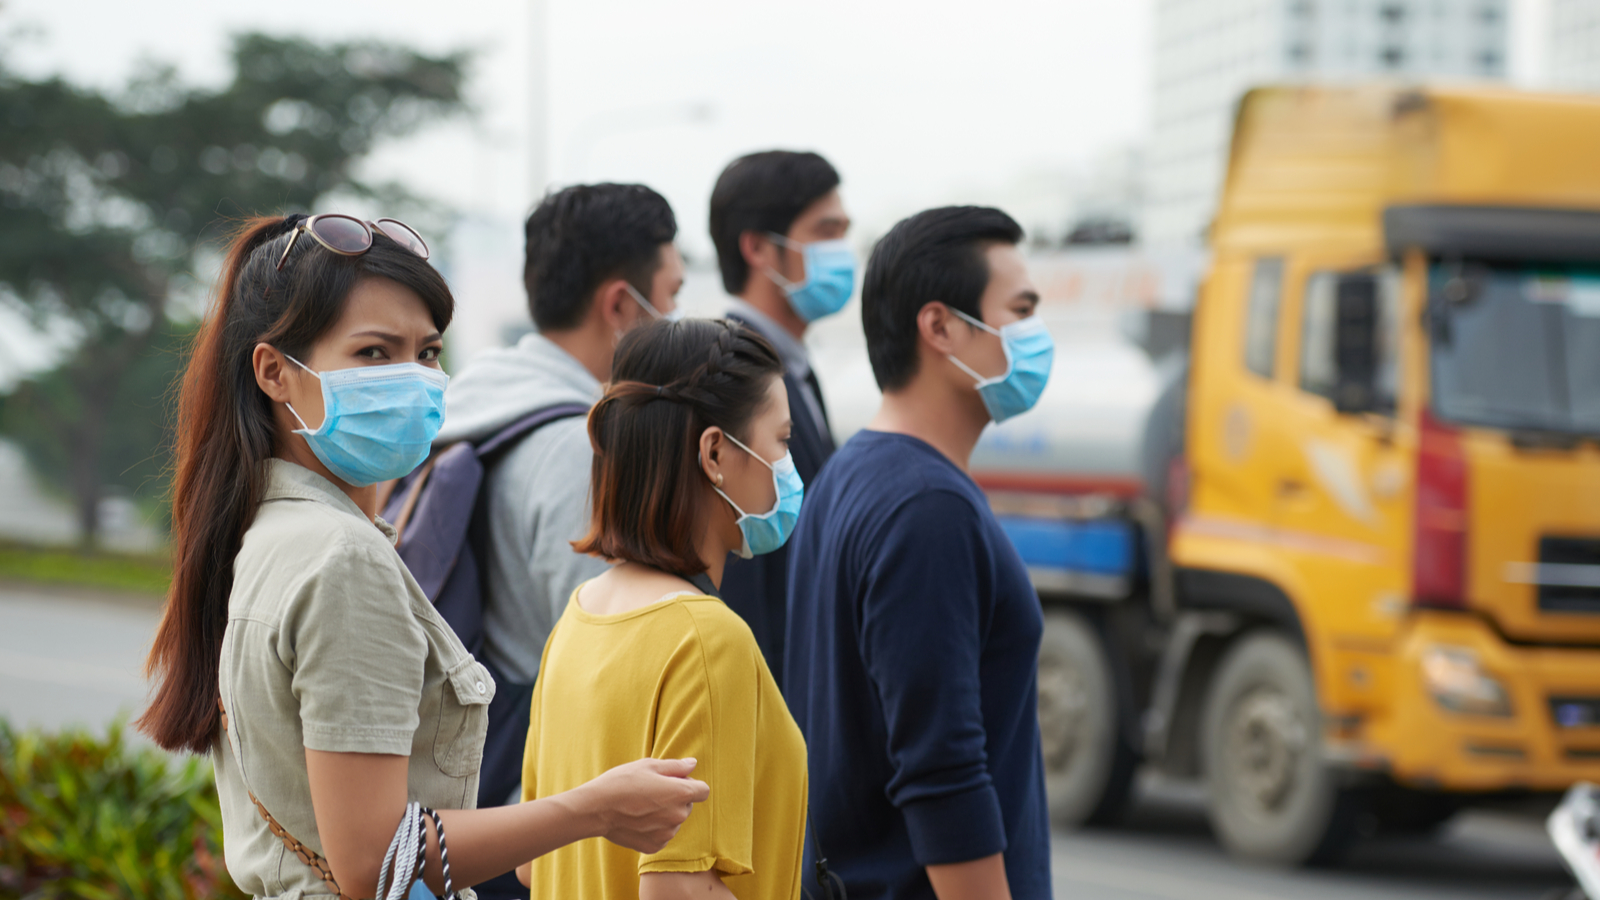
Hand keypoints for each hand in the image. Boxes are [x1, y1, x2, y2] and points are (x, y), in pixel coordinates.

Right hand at [579, 758, 709, 853]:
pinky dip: (654, 828)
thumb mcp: (648, 765)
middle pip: (687, 805)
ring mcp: (667, 833)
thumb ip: (675, 766)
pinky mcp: (655, 846)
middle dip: (675, 798)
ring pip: (674, 821)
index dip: (690, 783)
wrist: (596, 809)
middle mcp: (678, 816)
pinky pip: (662, 834)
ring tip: (641, 806)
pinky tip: (637, 820)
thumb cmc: (621, 782)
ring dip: (665, 814)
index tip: (674, 781)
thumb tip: (693, 764)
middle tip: (651, 791)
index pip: (703, 790)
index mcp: (680, 793)